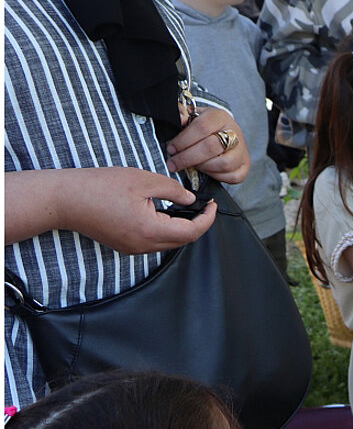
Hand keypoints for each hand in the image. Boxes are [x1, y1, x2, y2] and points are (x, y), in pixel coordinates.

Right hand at [60, 166, 217, 254]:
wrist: (63, 200)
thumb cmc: (99, 186)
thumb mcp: (143, 180)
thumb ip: (172, 191)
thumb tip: (191, 199)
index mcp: (150, 231)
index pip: (192, 232)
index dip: (207, 219)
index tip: (212, 205)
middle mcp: (143, 246)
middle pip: (183, 241)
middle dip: (198, 224)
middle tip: (203, 205)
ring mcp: (132, 248)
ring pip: (169, 243)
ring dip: (182, 228)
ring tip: (186, 208)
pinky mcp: (124, 245)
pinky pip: (154, 242)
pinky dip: (166, 230)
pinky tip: (165, 214)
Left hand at [165, 107, 249, 183]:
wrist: (224, 134)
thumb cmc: (203, 128)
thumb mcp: (192, 116)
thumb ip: (181, 114)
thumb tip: (179, 118)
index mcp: (220, 117)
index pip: (202, 127)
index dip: (183, 140)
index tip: (171, 148)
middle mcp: (235, 132)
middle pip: (211, 147)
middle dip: (187, 158)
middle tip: (173, 163)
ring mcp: (242, 150)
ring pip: (223, 163)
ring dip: (202, 167)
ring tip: (191, 165)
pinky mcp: (245, 165)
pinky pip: (232, 176)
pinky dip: (216, 176)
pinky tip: (206, 171)